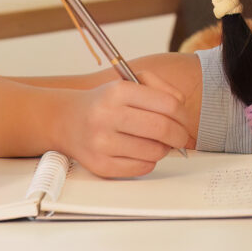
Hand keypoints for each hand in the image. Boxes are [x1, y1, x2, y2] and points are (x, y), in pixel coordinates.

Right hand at [55, 77, 191, 177]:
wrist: (67, 120)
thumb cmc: (104, 103)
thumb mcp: (130, 82)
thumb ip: (162, 90)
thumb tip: (184, 114)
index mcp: (118, 91)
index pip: (168, 105)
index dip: (184, 116)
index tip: (184, 122)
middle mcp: (107, 115)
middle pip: (163, 129)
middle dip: (179, 136)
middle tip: (180, 137)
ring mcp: (101, 142)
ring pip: (154, 151)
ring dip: (163, 149)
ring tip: (156, 143)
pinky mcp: (100, 164)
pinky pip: (141, 168)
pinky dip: (149, 162)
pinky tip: (141, 153)